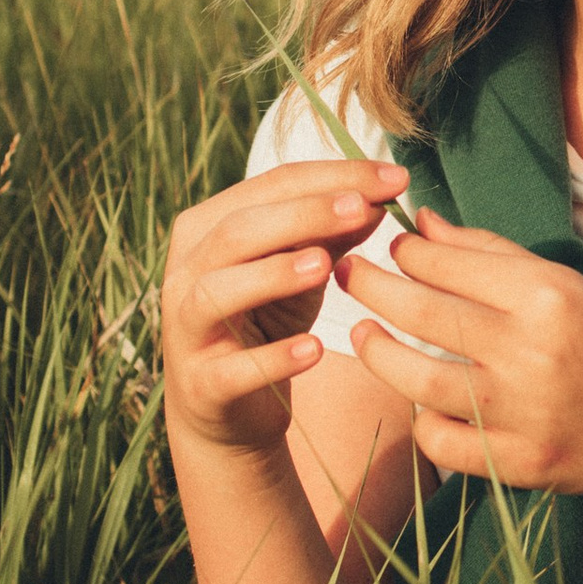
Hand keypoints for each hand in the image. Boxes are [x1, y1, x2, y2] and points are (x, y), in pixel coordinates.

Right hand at [160, 157, 408, 455]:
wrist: (226, 406)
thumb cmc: (266, 321)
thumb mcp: (302, 270)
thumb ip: (333, 233)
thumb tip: (379, 196)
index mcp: (207, 227)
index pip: (271, 185)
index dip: (333, 177)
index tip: (396, 178)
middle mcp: (186, 270)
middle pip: (239, 230)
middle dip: (303, 214)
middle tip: (361, 208)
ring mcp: (186, 328)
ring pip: (218, 291)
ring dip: (272, 275)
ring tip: (325, 266)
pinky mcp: (202, 383)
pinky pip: (233, 369)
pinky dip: (273, 358)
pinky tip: (316, 350)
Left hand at [340, 213, 582, 501]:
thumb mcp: (574, 286)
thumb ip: (494, 256)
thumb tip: (423, 223)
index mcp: (549, 296)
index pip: (448, 262)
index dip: (407, 250)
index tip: (392, 245)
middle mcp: (531, 352)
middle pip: (420, 312)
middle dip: (371, 285)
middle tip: (348, 272)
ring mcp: (522, 413)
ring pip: (416, 379)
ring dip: (377, 351)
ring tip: (364, 330)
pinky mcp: (519, 464)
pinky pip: (443, 442)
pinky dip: (422, 422)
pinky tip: (417, 403)